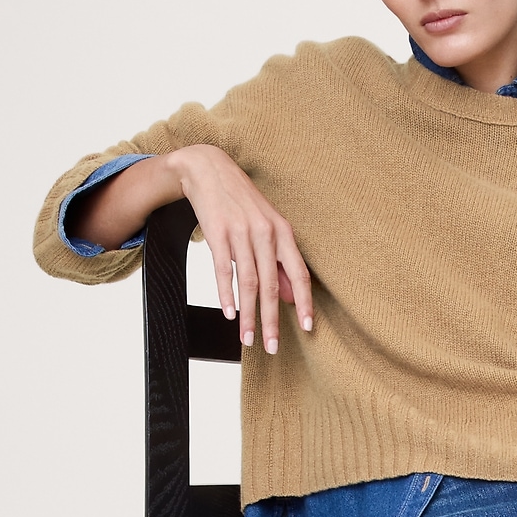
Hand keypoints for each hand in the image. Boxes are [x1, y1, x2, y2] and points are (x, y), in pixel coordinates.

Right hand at [70, 145, 312, 354]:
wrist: (208, 169)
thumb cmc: (241, 203)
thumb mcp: (267, 228)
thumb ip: (279, 262)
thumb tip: (290, 297)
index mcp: (283, 232)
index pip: (299, 273)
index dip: (304, 302)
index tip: (307, 328)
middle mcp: (265, 233)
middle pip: (271, 285)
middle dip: (272, 320)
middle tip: (272, 347)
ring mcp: (241, 232)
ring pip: (248, 283)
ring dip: (248, 315)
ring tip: (247, 339)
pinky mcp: (217, 232)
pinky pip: (223, 269)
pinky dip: (227, 293)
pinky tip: (230, 313)